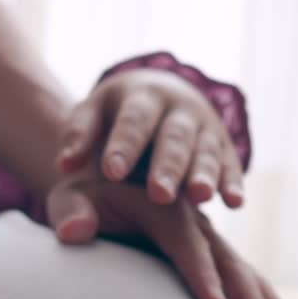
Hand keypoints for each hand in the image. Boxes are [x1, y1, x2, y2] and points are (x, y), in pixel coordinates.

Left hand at [45, 166, 297, 298]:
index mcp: (163, 205)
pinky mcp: (216, 259)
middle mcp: (196, 223)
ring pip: (250, 278)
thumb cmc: (82, 198)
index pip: (184, 240)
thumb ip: (71, 213)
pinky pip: (250, 288)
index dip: (201, 272)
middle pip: (229, 262)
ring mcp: (210, 242)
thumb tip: (75, 229)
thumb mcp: (70, 198)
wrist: (104, 180)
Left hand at [56, 68, 243, 207]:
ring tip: (199, 198)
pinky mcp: (223, 147)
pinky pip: (231, 165)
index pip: (133, 120)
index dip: (124, 145)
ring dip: (204, 174)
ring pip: (205, 150)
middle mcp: (178, 108)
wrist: (158, 95)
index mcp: (142, 97)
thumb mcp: (93, 114)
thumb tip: (64, 164)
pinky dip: (233, 183)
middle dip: (168, 165)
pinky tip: (233, 204)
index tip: (112, 172)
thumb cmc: (114, 115)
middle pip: (174, 137)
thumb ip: (77, 137)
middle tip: (159, 195)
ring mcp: (205, 127)